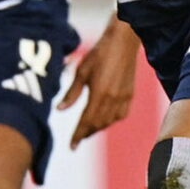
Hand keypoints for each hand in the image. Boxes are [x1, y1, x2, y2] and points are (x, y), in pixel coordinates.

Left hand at [56, 20, 141, 148]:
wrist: (123, 42)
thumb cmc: (99, 54)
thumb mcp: (81, 71)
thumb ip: (71, 93)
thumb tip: (59, 110)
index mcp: (99, 94)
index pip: (86, 121)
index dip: (78, 135)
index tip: (72, 147)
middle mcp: (113, 99)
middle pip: (98, 124)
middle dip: (86, 133)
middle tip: (77, 138)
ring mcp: (123, 98)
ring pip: (109, 121)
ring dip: (98, 128)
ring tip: (88, 129)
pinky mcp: (130, 95)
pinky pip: (121, 115)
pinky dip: (111, 121)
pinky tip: (105, 119)